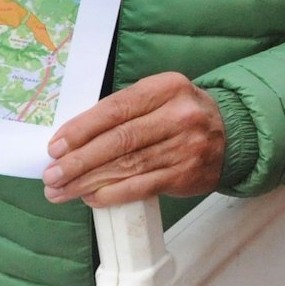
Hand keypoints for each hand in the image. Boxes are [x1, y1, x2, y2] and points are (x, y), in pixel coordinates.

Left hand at [42, 72, 226, 207]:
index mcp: (166, 88)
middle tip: (51, 174)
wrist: (233, 134)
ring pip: (126, 167)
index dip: (81, 129)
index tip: (56, 146)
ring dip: (88, 181)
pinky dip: (112, 194)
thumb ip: (125, 111)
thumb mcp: (160, 97)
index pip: (115, 109)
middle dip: (79, 160)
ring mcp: (184, 147)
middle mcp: (178, 116)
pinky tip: (91, 197)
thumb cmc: (182, 115)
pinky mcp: (185, 175)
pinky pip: (141, 187)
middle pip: (118, 141)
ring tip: (61, 191)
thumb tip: (74, 139)